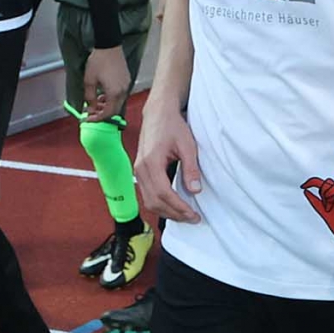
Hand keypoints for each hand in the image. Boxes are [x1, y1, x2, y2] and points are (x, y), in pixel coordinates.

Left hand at [83, 45, 130, 121]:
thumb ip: (89, 97)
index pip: (108, 113)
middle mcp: (123, 91)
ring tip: (96, 103)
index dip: (98, 118)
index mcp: (114, 93)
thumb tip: (90, 108)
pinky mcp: (127, 80)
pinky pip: (120, 95)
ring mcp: (126, 85)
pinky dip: (112, 98)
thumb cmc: (98, 62)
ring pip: (118, 102)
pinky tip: (103, 94)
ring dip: (107, 106)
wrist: (109, 46)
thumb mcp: (89, 81)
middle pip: (115, 110)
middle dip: (103, 113)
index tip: (88, 118)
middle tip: (91, 112)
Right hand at [134, 97, 202, 222]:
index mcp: (150, 162)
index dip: (178, 207)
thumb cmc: (173, 126)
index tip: (193, 214)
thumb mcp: (187, 145)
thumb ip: (191, 168)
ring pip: (149, 201)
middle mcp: (140, 169)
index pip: (163, 193)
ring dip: (166, 212)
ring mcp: (138, 171)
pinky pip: (147, 194)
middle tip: (193, 219)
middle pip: (154, 201)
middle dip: (174, 213)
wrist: (158, 113)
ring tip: (185, 216)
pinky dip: (160, 204)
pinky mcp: (140, 172)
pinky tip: (174, 207)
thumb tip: (195, 190)